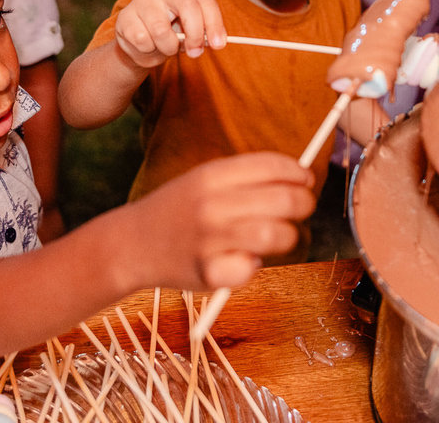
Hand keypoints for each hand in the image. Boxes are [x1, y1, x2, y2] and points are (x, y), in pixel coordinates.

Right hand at [114, 0, 225, 67]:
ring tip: (165, 47)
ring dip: (168, 48)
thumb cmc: (171, 33)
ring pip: (162, 31)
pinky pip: (143, 41)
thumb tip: (216, 41)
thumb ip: (203, 33)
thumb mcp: (190, 30)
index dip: (214, 23)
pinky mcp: (125, 16)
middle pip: (188, 6)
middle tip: (196, 53)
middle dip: (195, 35)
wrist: (139, 42)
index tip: (220, 45)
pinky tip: (147, 46)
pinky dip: (149, 51)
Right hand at [131, 153, 315, 289]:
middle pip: (284, 199)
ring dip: (287, 237)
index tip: (306, 179)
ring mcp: (209, 239)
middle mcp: (212, 203)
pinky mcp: (208, 272)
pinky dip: (252, 268)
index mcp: (212, 174)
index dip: (298, 172)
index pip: (272, 165)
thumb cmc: (180, 210)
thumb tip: (299, 176)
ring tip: (277, 236)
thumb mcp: (204, 179)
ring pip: (276, 235)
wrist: (132, 244)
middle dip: (303, 204)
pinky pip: (251, 270)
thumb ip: (246, 177)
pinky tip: (241, 261)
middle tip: (302, 209)